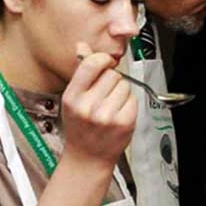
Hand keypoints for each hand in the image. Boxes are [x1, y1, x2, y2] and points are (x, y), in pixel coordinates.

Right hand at [61, 43, 137, 170]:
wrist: (87, 159)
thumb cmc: (80, 128)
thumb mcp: (72, 100)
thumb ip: (80, 73)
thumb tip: (82, 46)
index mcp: (72, 98)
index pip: (91, 65)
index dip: (102, 59)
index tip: (104, 64)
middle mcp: (88, 107)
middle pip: (112, 74)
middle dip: (111, 80)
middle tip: (103, 95)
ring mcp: (108, 116)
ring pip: (124, 85)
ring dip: (121, 92)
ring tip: (110, 106)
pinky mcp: (125, 123)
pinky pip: (133, 98)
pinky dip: (129, 103)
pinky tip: (118, 114)